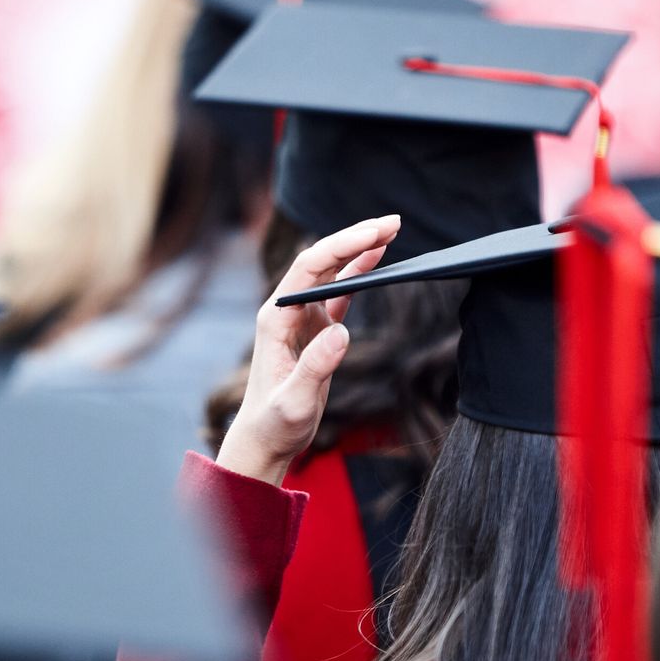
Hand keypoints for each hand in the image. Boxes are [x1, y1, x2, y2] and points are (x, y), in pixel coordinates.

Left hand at [215, 215, 401, 485]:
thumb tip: (342, 332)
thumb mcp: (294, 401)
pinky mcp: (315, 328)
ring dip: (359, 250)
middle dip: (355, 238)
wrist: (266, 437)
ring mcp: (301, 316)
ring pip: (331, 272)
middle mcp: (286, 309)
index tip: (373, 234)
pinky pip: (339, 292)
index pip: (309, 268)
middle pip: (321, 260)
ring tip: (391, 231)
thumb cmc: (275, 422)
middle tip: (393, 223)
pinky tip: (376, 257)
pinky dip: (358, 273)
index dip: (342, 246)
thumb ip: (315, 367)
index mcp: (276, 317)